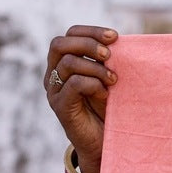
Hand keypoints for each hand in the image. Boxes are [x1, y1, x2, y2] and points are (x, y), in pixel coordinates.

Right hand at [44, 24, 118, 172]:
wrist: (105, 141)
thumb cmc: (108, 106)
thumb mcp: (108, 76)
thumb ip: (107, 58)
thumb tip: (118, 40)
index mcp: (64, 62)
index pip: (70, 34)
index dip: (91, 31)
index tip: (114, 37)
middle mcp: (53, 74)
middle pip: (60, 44)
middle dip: (88, 44)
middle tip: (109, 55)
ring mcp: (54, 90)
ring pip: (69, 63)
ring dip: (96, 68)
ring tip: (113, 80)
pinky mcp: (60, 106)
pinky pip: (74, 84)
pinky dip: (94, 84)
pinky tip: (105, 94)